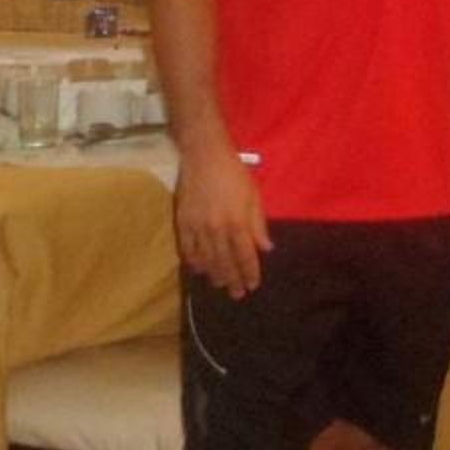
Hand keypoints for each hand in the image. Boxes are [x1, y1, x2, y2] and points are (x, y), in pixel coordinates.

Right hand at [176, 150, 270, 297]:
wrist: (204, 155)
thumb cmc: (234, 173)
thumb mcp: (254, 196)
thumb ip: (258, 224)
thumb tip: (266, 248)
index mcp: (237, 222)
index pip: (245, 255)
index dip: (249, 273)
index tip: (253, 285)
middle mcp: (217, 229)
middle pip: (225, 262)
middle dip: (232, 280)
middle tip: (237, 294)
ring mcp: (197, 227)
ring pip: (206, 260)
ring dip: (214, 275)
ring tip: (220, 285)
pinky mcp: (183, 222)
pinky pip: (187, 249)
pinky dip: (193, 262)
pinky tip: (199, 270)